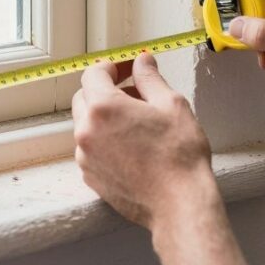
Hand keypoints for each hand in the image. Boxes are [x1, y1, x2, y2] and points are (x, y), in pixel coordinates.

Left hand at [71, 53, 218, 229]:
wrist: (179, 203)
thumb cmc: (179, 154)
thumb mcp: (171, 104)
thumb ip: (150, 78)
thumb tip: (141, 61)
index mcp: (103, 107)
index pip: (93, 74)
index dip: (110, 67)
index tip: (125, 68)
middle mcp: (86, 131)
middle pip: (84, 97)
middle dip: (104, 90)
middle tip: (133, 92)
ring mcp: (86, 157)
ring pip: (86, 125)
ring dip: (104, 116)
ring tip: (136, 122)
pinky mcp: (91, 178)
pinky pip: (90, 149)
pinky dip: (104, 140)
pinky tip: (131, 145)